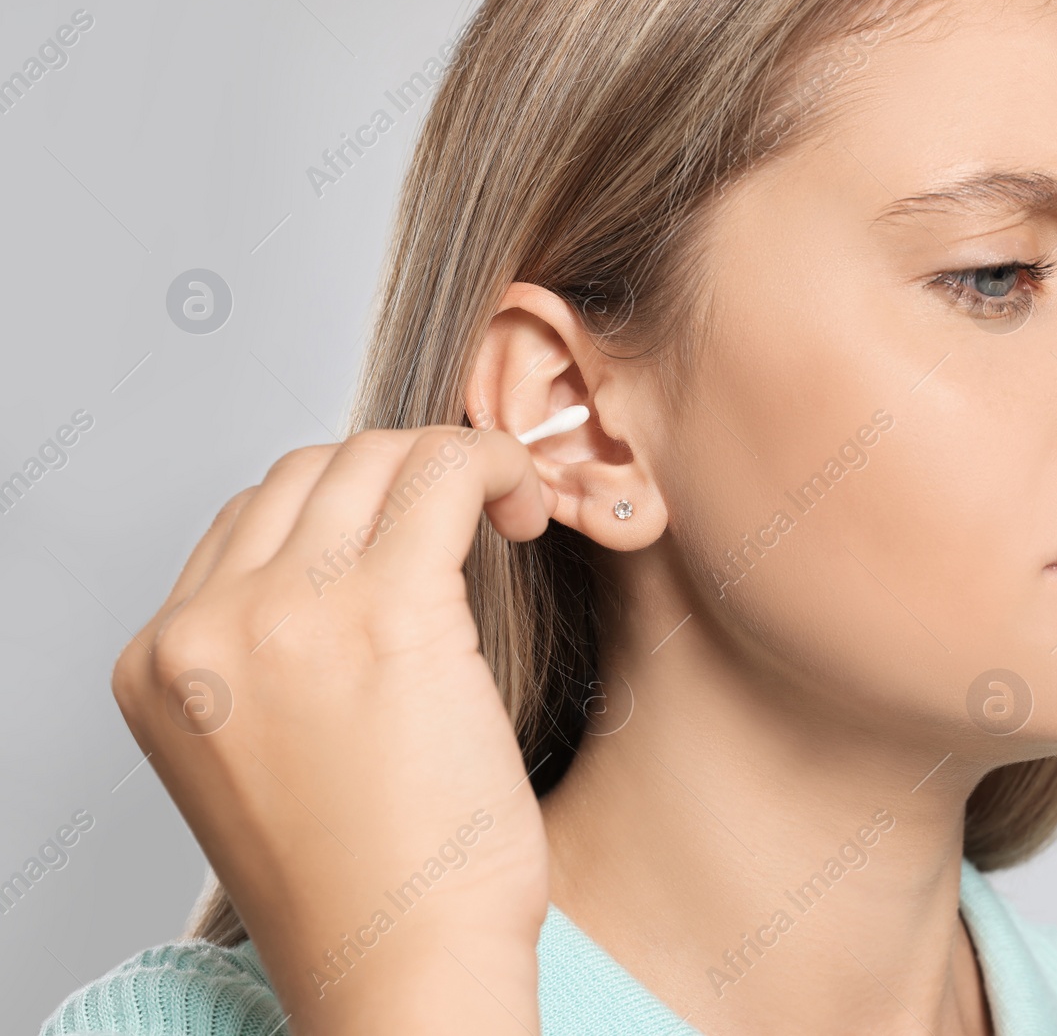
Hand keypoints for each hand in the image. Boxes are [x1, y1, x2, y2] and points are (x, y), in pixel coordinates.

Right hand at [112, 425, 550, 1034]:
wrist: (403, 968)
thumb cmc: (366, 880)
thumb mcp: (269, 750)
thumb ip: (276, 647)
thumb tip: (358, 548)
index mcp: (164, 663)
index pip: (252, 517)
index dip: (349, 503)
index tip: (416, 528)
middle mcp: (205, 629)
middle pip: (310, 471)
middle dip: (401, 474)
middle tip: (472, 513)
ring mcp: (284, 614)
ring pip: (375, 455)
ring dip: (450, 463)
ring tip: (506, 511)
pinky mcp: (384, 613)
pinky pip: (442, 472)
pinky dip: (493, 465)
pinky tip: (525, 506)